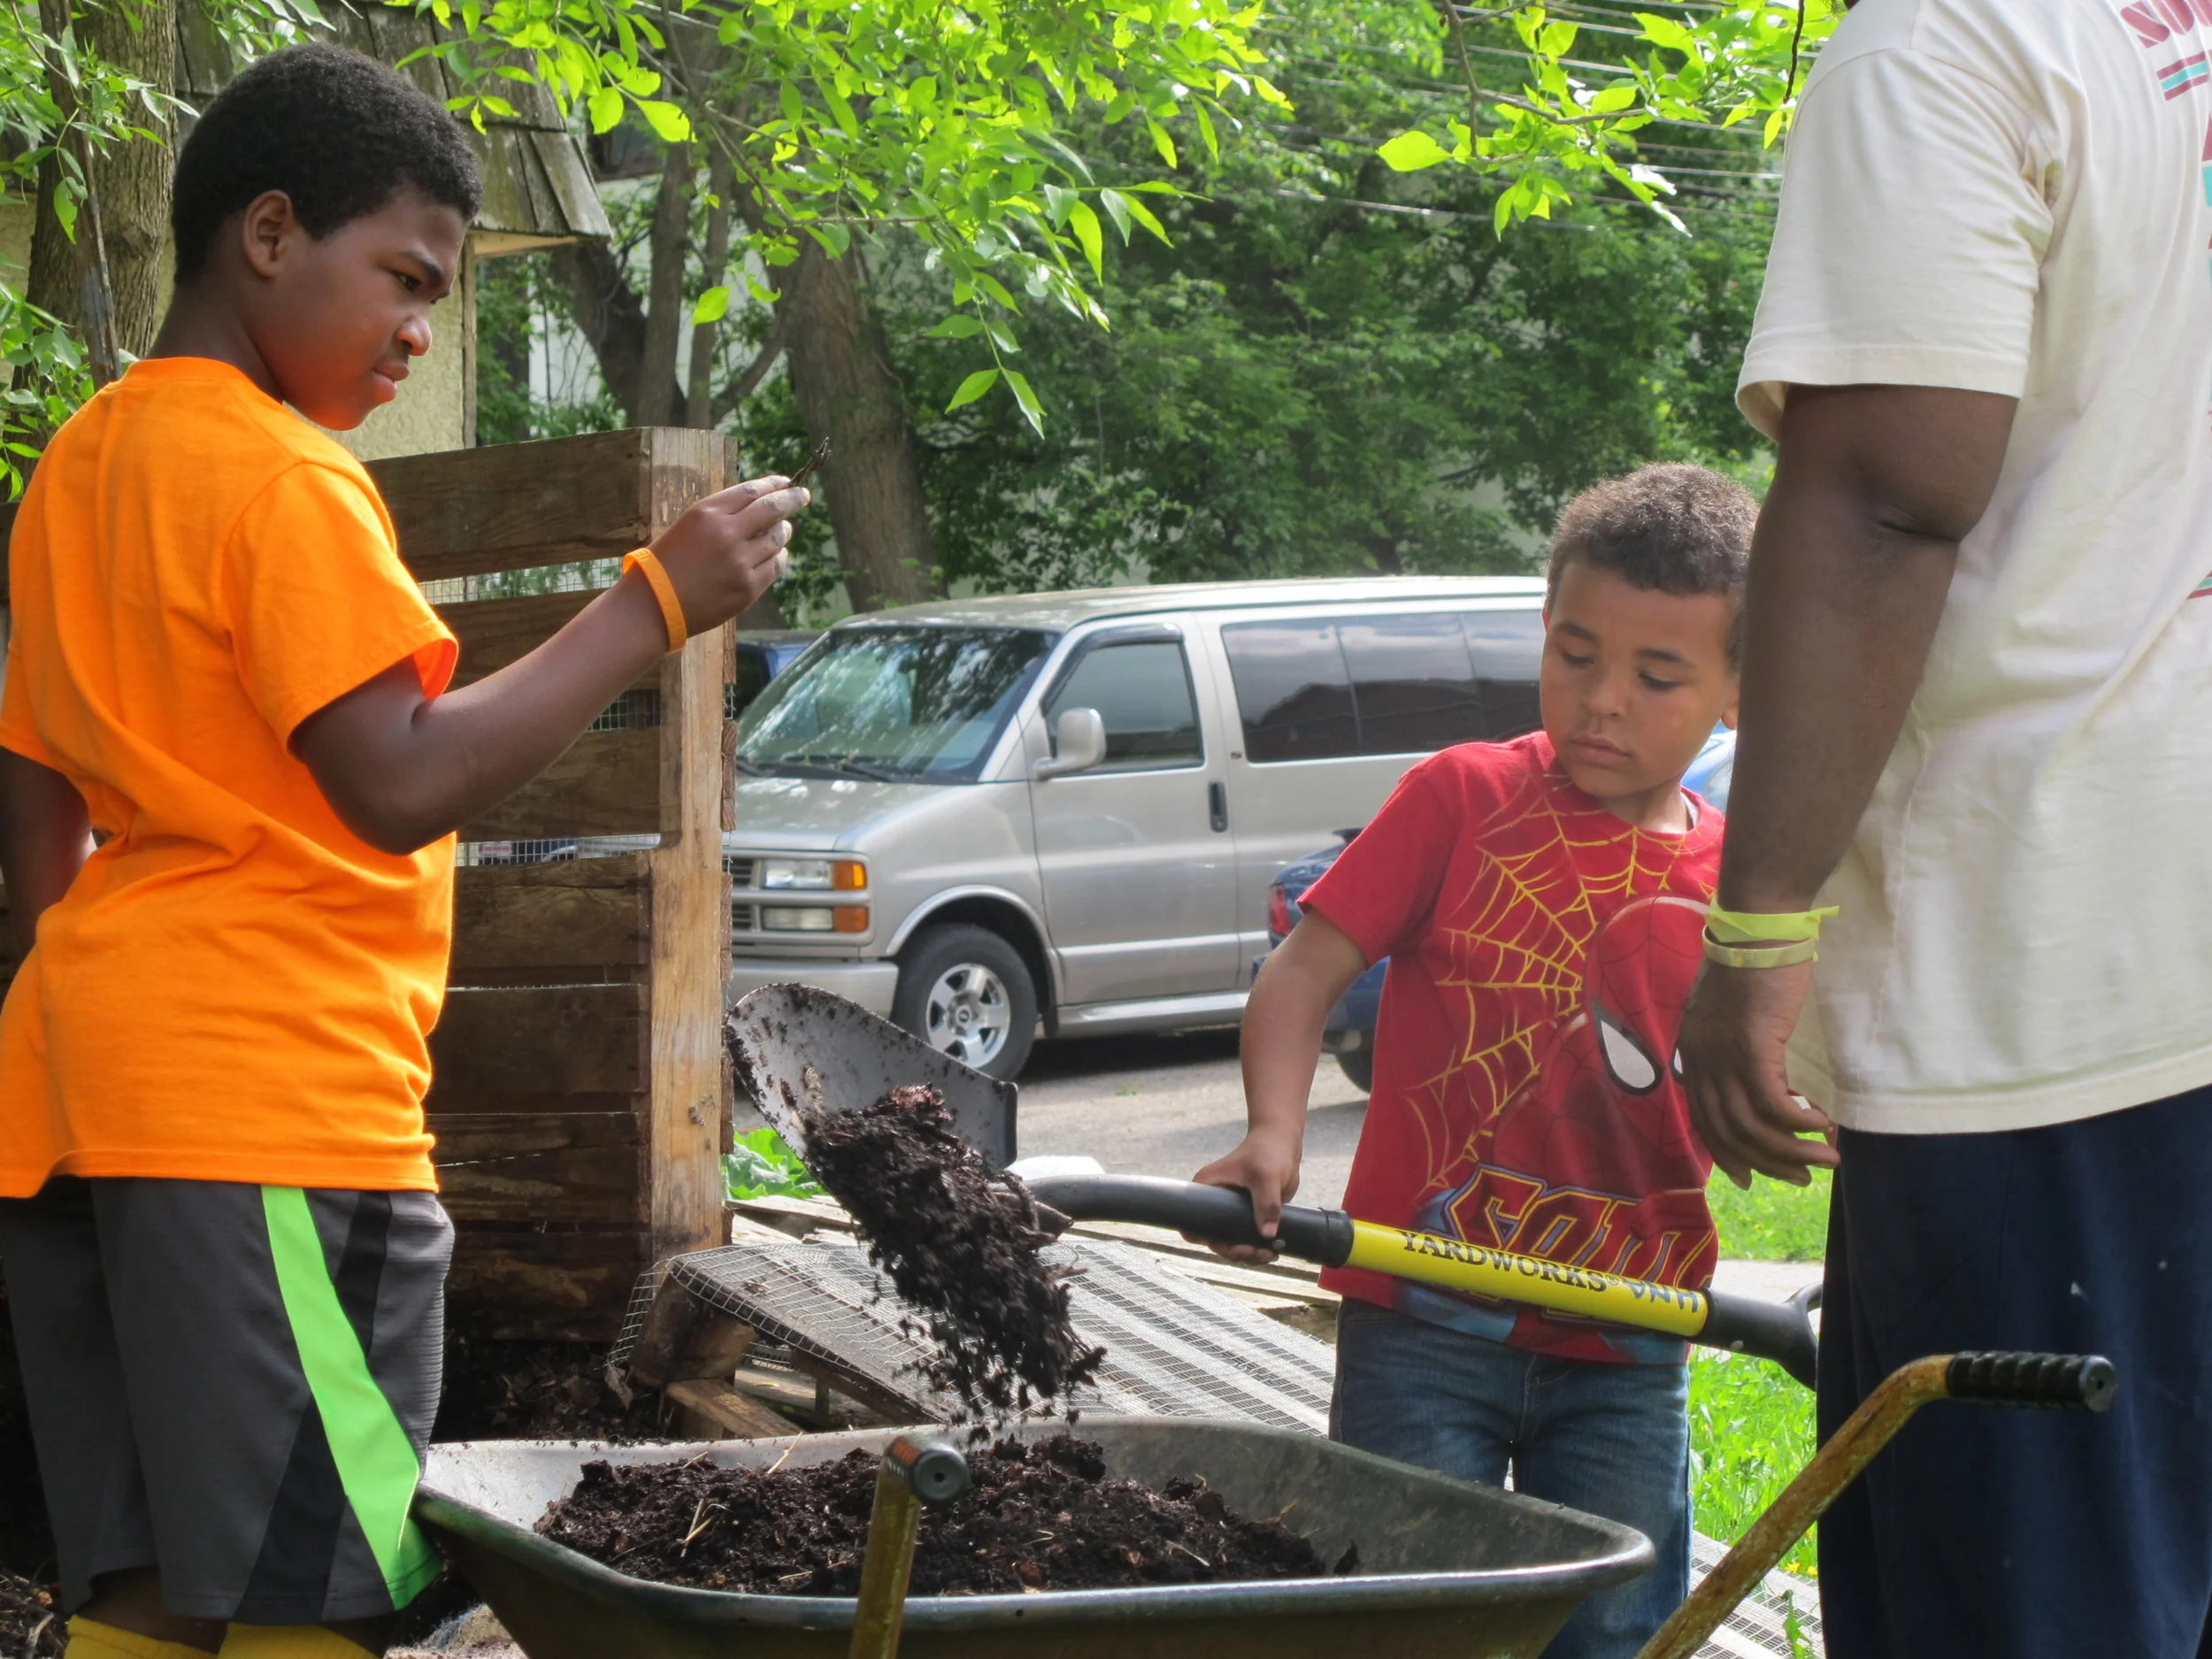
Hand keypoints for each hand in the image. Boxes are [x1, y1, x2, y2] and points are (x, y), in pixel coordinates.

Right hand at [650, 476, 809, 633]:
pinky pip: (776, 565)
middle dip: (792, 499)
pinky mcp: (749, 587)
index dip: (773, 484)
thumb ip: (723, 514)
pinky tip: (775, 554)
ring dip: (783, 531)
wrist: (656, 603)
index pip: (752, 491)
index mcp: (708, 513)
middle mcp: (728, 533)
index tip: (786, 481)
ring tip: (782, 529)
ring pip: (777, 538)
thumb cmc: (667, 562)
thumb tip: (761, 504)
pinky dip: (779, 556)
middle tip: (803, 495)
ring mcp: (741, 562)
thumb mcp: (689, 525)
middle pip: (773, 509)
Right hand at [1190, 1133, 1301, 1263]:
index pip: (1192, 1224)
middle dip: (1234, 1252)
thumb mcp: (1266, 1177)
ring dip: (1248, 1255)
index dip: (1207, 1241)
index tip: (1232, 1245)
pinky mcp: (1247, 1214)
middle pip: (1214, 1240)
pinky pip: (1247, 1238)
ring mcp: (1230, 1210)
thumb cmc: (1268, 1152)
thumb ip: (1266, 1204)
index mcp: (1206, 1189)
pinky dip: (1257, 1248)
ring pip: (1232, 1242)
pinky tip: (1273, 1252)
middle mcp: (1214, 1202)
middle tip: (1255, 1252)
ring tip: (1269, 1254)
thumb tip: (1267, 1235)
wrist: (1282, 1142)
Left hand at [1677, 958, 1838, 1187]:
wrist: (1758, 927)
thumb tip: (1760, 1081)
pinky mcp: (1751, 1048)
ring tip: (1827, 1157)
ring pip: (1753, 1126)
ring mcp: (1722, 1055)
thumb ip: (1735, 1048)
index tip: (1753, 1178)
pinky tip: (1821, 1125)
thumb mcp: (1733, 1014)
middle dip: (1767, 1163)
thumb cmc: (1754, 964)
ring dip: (1793, 1150)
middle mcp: (1699, 1060)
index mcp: (1692, 1053)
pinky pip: (1775, 1104)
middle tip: (1802, 1177)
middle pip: (1728, 1132)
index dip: (1728, 1154)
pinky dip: (1799, 1123)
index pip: (1703, 1120)